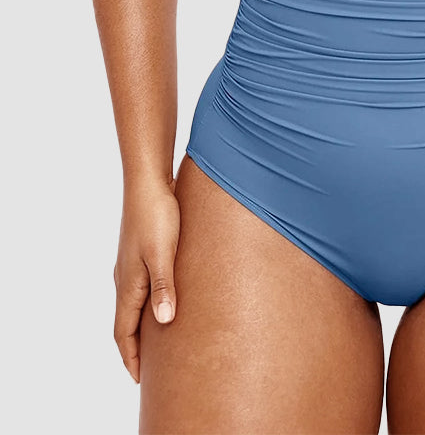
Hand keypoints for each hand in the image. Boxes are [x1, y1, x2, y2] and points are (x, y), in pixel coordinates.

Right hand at [112, 176, 180, 382]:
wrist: (148, 181)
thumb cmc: (157, 215)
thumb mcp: (163, 252)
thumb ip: (164, 286)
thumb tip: (164, 322)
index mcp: (128, 284)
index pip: (123, 332)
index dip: (130, 358)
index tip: (139, 380)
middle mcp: (125, 278)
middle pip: (126, 322)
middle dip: (135, 348)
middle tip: (150, 370)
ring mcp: (131, 265)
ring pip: (133, 305)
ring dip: (141, 326)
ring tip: (157, 342)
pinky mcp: (141, 252)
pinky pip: (140, 288)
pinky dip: (148, 304)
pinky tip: (163, 300)